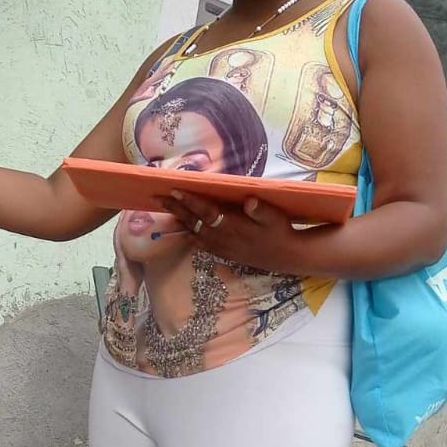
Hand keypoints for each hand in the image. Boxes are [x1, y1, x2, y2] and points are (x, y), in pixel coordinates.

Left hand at [164, 190, 307, 273]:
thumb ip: (261, 210)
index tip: (175, 191)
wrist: (286, 256)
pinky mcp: (225, 254)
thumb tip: (250, 201)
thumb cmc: (281, 231)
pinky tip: (185, 232)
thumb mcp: (275, 217)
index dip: (190, 201)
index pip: (207, 211)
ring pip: (195, 233)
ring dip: (181, 222)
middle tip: (160, 198)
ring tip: (168, 211)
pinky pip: (203, 245)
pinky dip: (191, 237)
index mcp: (234, 225)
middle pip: (195, 222)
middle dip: (177, 209)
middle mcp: (224, 237)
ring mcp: (223, 247)